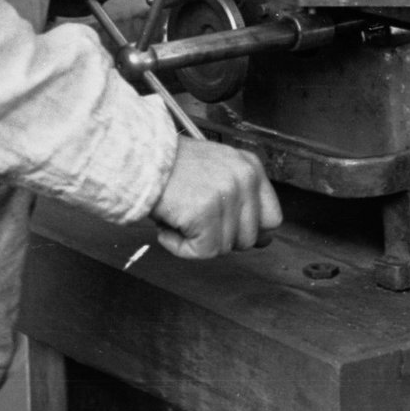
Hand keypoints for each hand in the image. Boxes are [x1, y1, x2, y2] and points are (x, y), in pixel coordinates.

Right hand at [150, 138, 281, 258]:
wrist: (137, 158)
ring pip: (224, 247)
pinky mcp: (206, 212)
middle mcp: (244, 178)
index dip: (251, 232)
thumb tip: (263, 239)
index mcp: (250, 167)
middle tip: (194, 219)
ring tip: (178, 216)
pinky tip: (168, 227)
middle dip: (219, 237)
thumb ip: (240, 199)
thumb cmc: (170, 168)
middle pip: (249, 238)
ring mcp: (227, 195)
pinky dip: (180, 247)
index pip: (272, 217)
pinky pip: (203, 252)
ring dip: (196, 240)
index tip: (230, 231)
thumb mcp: (216, 171)